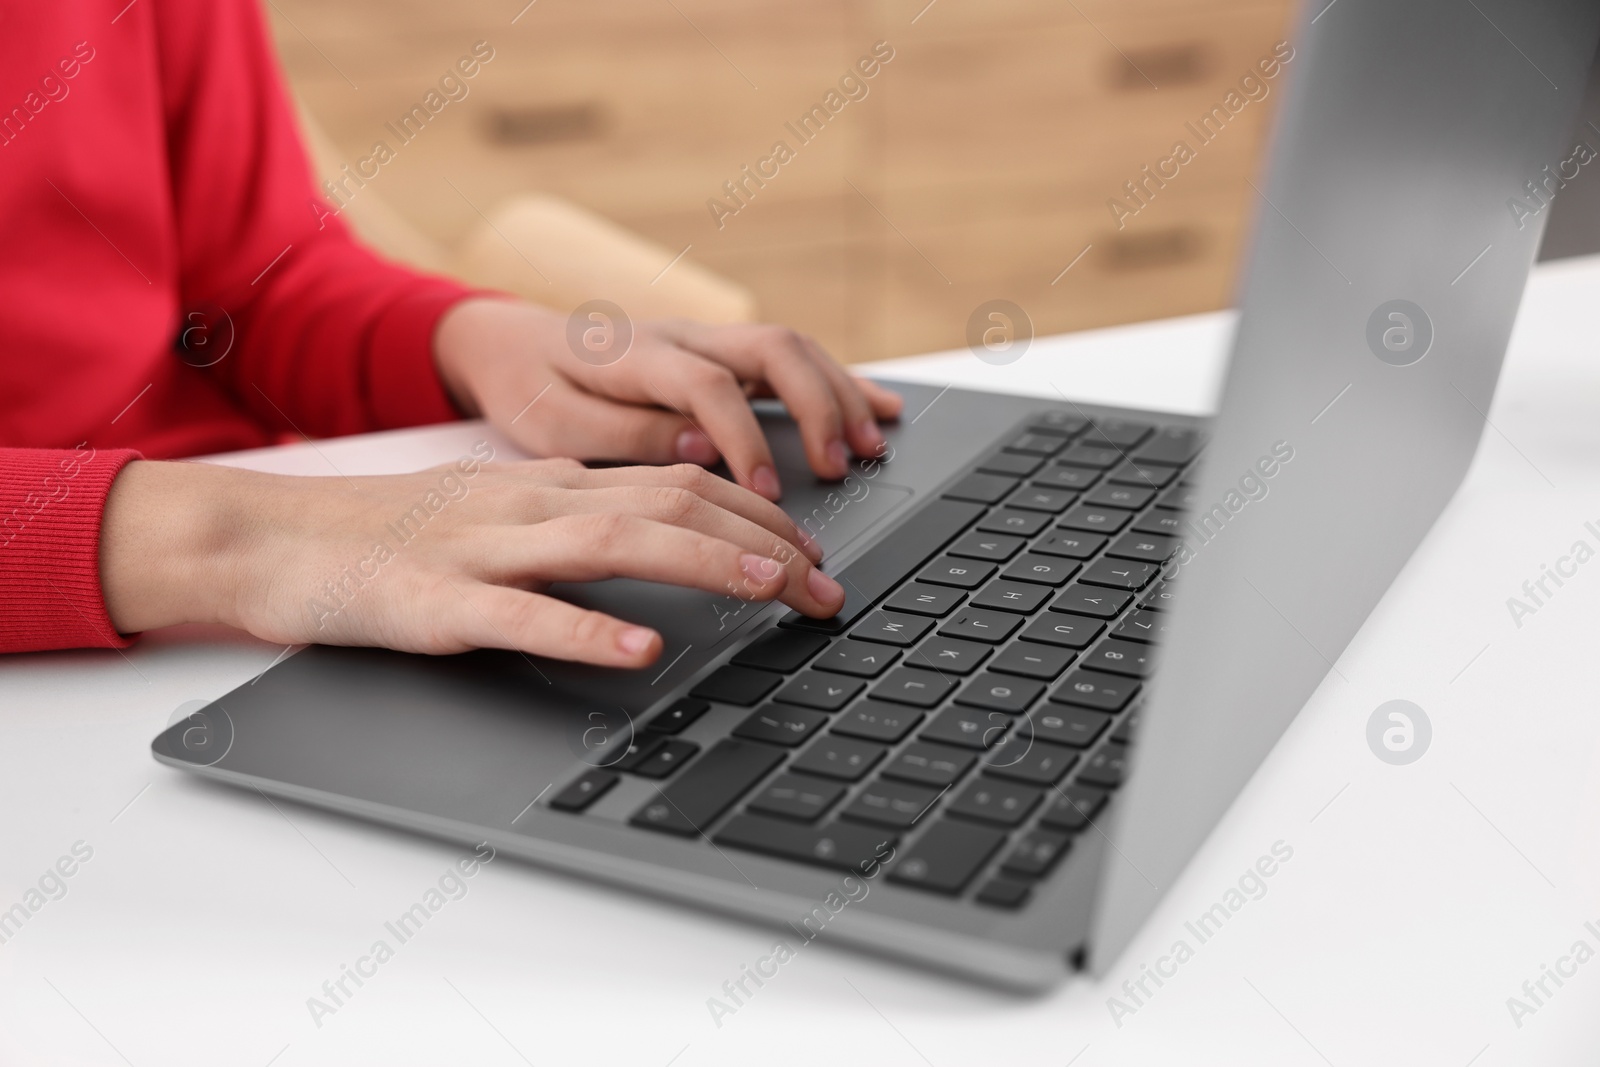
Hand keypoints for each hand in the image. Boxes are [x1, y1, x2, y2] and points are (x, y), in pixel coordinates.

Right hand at [100, 457, 842, 666]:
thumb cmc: (393, 537)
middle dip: (764, 542)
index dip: (760, 513)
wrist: (275, 539)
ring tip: (773, 588)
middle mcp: (533, 503)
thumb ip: (580, 521)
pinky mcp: (437, 603)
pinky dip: (586, 632)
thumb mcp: (503, 514)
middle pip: (670, 504)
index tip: (814, 553)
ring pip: (612, 542)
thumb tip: (671, 537)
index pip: (680, 481)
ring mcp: (486, 549)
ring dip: (705, 561)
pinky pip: (521, 616)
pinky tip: (640, 651)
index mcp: (552, 484)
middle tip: (829, 587)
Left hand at [432, 298, 902, 500]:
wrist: (509, 342)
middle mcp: (683, 337)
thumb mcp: (552, 424)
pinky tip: (881, 411)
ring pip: (793, 349)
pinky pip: (793, 360)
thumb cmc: (529, 388)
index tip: (768, 490)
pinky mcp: (721, 354)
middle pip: (772, 349)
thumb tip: (699, 450)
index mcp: (637, 354)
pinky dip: (842, 383)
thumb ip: (623, 436)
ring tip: (872, 448)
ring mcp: (707, 340)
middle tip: (839, 467)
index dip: (744, 437)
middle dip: (818, 407)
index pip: (709, 385)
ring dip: (840, 395)